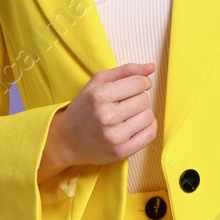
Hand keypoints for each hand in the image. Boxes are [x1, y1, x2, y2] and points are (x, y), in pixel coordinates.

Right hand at [37, 62, 157, 181]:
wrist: (67, 139)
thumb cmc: (85, 107)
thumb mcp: (98, 82)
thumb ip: (126, 71)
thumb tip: (151, 67)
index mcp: (100, 96)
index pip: (139, 84)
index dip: (142, 83)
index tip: (136, 86)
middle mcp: (106, 117)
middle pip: (144, 100)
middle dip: (138, 99)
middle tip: (125, 103)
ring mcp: (114, 136)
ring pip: (149, 116)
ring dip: (142, 114)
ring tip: (127, 115)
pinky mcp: (121, 151)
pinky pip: (150, 134)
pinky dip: (148, 127)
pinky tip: (136, 125)